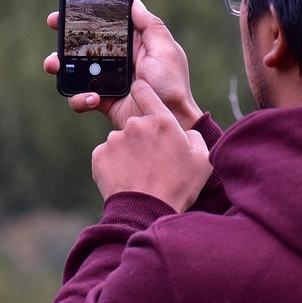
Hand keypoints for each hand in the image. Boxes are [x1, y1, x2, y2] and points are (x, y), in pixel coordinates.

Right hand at [44, 0, 203, 130]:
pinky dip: (80, 98)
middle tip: (53, 25)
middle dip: (64, 35)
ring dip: (60, 66)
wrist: (171, 122)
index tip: (68, 7)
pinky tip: (92, 98)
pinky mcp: (101, 101)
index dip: (86, 16)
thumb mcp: (166, 50)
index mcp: (132, 44)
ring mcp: (106, 81)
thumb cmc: (173, 86)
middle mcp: (116, 60)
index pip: (105, 25)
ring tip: (55, 65)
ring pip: (74, 70)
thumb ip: (151, 27)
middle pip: (83, 44)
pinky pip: (80, 98)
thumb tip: (135, 3)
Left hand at [90, 80, 212, 211]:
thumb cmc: (178, 187)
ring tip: (140, 174)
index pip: (144, 90)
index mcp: (161, 121)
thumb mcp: (202, 160)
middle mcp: (135, 125)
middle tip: (152, 161)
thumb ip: (194, 137)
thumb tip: (184, 133)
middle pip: (136, 123)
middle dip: (142, 137)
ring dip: (128, 152)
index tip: (144, 99)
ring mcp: (114, 139)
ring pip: (121, 140)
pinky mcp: (99, 155)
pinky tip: (126, 178)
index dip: (143, 92)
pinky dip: (114, 164)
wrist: (146, 212)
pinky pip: (107, 155)